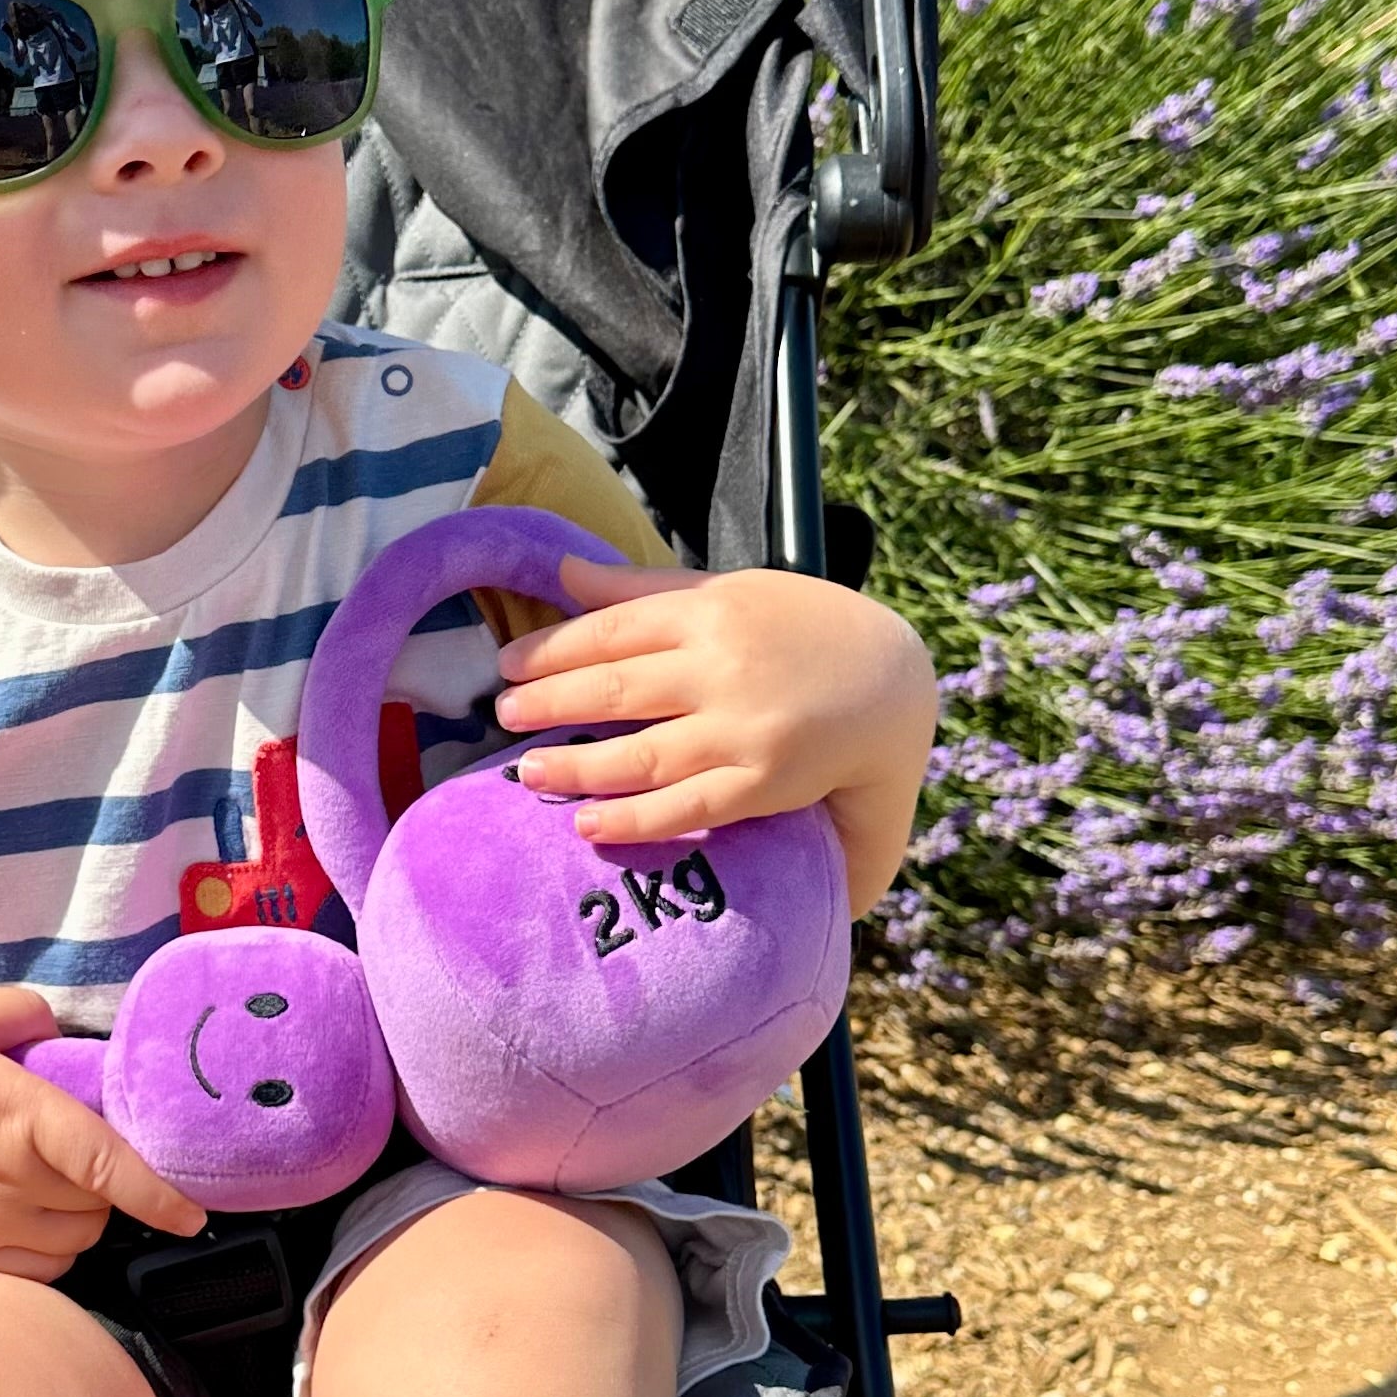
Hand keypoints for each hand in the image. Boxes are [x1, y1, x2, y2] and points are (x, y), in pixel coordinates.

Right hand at [0, 986, 204, 1274]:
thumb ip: (22, 1014)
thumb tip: (60, 1030)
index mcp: (19, 1117)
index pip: (107, 1164)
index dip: (159, 1194)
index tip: (196, 1213)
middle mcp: (8, 1180)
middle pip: (97, 1207)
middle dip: (111, 1188)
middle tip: (91, 1156)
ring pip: (71, 1245)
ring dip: (83, 1222)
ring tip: (60, 1186)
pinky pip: (32, 1271)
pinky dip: (50, 1252)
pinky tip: (31, 1219)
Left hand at [491, 556, 938, 911]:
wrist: (897, 684)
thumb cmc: (809, 631)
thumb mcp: (734, 591)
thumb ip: (647, 588)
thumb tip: (564, 572)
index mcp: (711, 611)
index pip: (612, 628)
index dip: (552, 648)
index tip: (508, 665)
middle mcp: (721, 666)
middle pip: (615, 687)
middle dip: (549, 701)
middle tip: (500, 715)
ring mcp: (741, 728)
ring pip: (639, 752)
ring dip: (575, 764)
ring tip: (525, 772)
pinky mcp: (763, 781)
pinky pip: (685, 806)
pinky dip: (632, 818)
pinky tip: (586, 823)